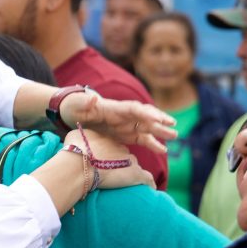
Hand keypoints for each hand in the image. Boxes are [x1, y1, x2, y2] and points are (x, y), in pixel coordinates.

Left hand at [60, 92, 175, 155]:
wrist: (71, 114)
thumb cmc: (74, 107)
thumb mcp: (77, 104)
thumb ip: (86, 103)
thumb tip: (92, 97)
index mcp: (114, 108)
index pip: (133, 109)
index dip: (145, 113)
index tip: (156, 119)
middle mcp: (123, 115)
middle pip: (145, 116)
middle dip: (159, 120)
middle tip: (172, 125)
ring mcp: (125, 125)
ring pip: (147, 128)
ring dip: (160, 132)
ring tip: (174, 136)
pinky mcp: (124, 135)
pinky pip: (141, 139)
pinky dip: (152, 144)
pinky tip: (163, 150)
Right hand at [67, 128, 155, 190]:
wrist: (80, 165)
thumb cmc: (74, 151)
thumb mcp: (74, 136)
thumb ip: (81, 137)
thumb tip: (80, 140)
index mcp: (108, 139)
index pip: (111, 146)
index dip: (107, 155)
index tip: (101, 162)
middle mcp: (121, 147)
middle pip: (124, 155)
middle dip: (119, 163)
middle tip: (109, 174)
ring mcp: (130, 160)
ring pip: (134, 166)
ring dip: (130, 172)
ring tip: (124, 183)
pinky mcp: (136, 174)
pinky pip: (147, 179)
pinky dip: (148, 184)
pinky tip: (148, 189)